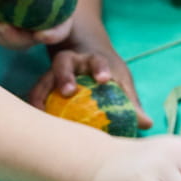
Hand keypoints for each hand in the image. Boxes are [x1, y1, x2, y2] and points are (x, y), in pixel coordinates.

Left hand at [0, 12, 72, 49]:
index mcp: (59, 25)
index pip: (58, 33)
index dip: (50, 35)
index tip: (40, 36)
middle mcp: (42, 34)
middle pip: (28, 41)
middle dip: (13, 37)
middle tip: (1, 26)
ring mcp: (26, 38)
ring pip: (11, 42)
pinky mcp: (11, 37)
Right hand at [28, 45, 153, 129]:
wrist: (83, 56)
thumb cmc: (107, 73)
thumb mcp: (121, 82)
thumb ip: (131, 102)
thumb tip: (147, 124)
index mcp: (93, 59)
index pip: (98, 61)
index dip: (100, 68)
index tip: (105, 79)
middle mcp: (71, 61)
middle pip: (64, 62)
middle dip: (65, 75)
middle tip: (69, 91)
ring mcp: (53, 72)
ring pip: (44, 78)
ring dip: (41, 94)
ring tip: (41, 111)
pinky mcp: (42, 85)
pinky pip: (35, 94)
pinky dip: (34, 106)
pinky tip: (34, 124)